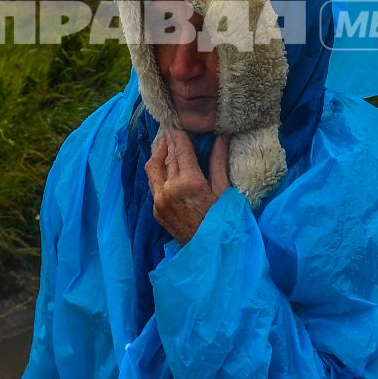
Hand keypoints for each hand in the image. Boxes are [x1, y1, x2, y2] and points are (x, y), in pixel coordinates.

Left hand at [145, 128, 229, 244]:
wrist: (210, 254)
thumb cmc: (223, 222)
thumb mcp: (225, 191)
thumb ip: (219, 162)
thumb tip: (221, 137)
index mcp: (189, 182)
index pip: (180, 150)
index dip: (178, 135)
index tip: (177, 124)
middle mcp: (169, 190)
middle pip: (165, 156)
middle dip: (168, 142)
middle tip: (171, 130)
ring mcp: (160, 201)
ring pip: (153, 169)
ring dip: (158, 154)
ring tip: (165, 145)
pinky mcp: (156, 211)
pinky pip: (153, 185)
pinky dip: (158, 172)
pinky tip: (165, 167)